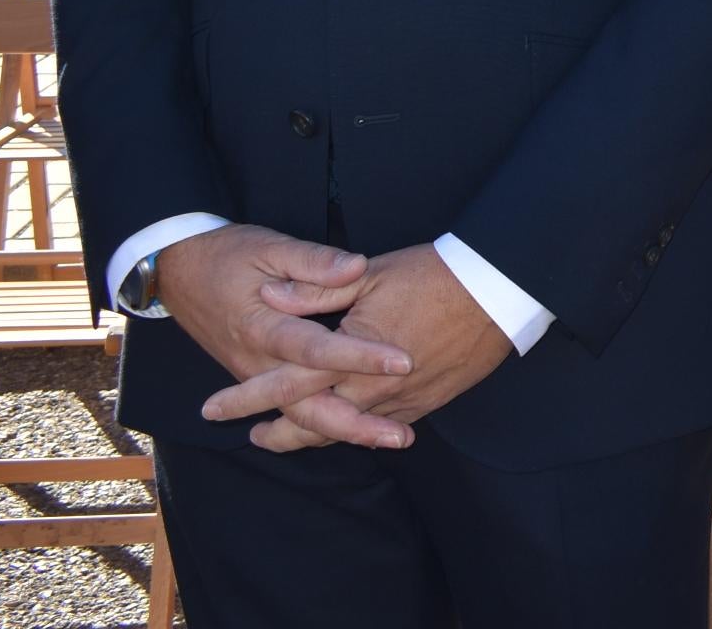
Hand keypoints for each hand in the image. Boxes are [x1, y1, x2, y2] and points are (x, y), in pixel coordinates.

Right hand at [151, 225, 411, 427]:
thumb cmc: (228, 255)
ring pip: (301, 418)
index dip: (360, 357)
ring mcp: (257, 376)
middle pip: (307, 407)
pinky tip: (361, 430)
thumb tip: (357, 266)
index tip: (402, 361)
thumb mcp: (270, 246)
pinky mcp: (259, 379)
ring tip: (393, 438)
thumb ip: (313, 261)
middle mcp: (259, 363)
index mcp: (263, 327)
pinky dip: (324, 426)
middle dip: (356, 425)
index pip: (316, 350)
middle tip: (401, 435)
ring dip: (346, 432)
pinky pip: (293, 411)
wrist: (178, 271)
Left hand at [203, 244, 511, 450]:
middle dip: (277, 433)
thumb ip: (317, 289)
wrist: (499, 290)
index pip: (286, 383)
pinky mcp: (427, 402)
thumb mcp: (370, 274)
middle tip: (252, 436)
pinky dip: (356, 431)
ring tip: (290, 436)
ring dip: (314, 435)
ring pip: (346, 430)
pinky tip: (349, 426)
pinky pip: (382, 427)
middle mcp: (371, 388)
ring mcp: (401, 401)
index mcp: (350, 354)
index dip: (246, 398)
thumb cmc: (434, 275)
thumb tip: (270, 296)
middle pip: (312, 423)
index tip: (213, 408)